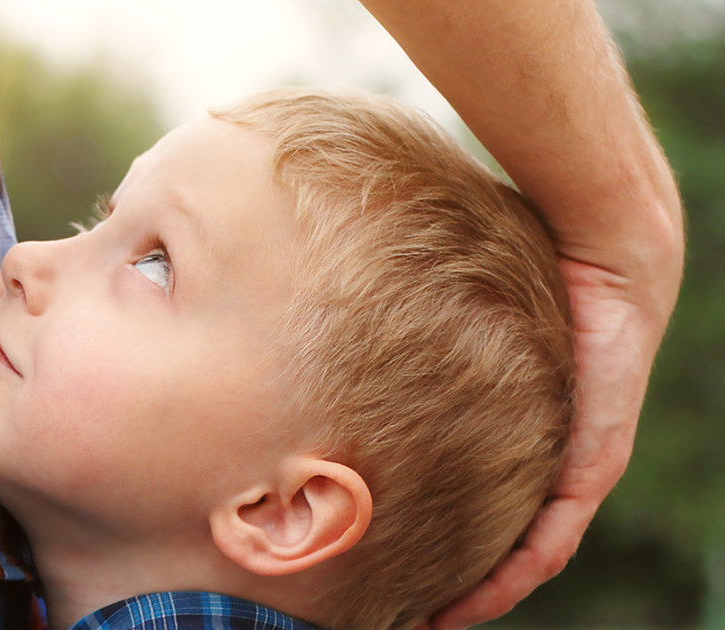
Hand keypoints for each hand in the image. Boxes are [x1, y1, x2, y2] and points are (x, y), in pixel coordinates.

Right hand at [426, 252, 672, 629]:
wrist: (602, 253)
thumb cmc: (520, 274)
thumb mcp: (454, 328)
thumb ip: (416, 354)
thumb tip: (333, 352)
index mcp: (507, 433)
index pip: (472, 503)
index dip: (436, 544)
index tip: (391, 569)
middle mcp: (542, 458)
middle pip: (497, 542)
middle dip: (456, 586)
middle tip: (408, 612)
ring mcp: (573, 466)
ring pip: (526, 555)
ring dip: (483, 595)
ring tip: (434, 621)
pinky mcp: (592, 464)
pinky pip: (553, 537)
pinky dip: (516, 573)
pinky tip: (479, 601)